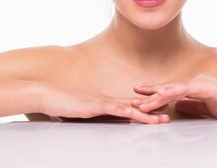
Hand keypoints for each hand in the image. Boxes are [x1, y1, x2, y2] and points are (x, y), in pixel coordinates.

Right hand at [38, 83, 169, 123]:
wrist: (48, 95)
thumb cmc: (63, 104)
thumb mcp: (84, 112)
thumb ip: (96, 116)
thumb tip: (106, 122)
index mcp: (106, 102)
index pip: (130, 106)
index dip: (146, 110)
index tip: (160, 113)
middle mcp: (107, 100)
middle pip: (134, 106)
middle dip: (152, 111)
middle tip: (168, 116)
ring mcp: (100, 101)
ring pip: (127, 108)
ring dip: (144, 113)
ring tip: (158, 119)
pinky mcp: (91, 105)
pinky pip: (110, 108)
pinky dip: (122, 111)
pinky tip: (132, 114)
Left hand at [131, 74, 216, 119]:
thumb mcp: (209, 108)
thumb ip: (193, 106)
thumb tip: (178, 108)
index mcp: (195, 88)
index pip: (171, 92)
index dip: (155, 96)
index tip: (140, 100)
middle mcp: (194, 82)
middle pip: (167, 89)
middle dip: (149, 94)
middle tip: (132, 98)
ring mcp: (199, 83)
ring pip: (172, 89)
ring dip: (156, 96)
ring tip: (142, 101)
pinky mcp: (205, 86)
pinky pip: (184, 90)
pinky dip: (171, 93)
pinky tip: (161, 95)